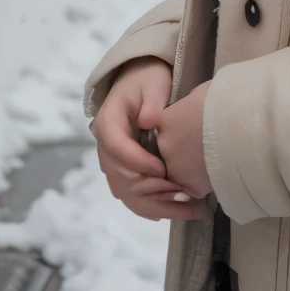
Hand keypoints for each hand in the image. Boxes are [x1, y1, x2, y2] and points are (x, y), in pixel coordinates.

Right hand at [91, 57, 201, 222]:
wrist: (139, 80)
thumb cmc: (148, 79)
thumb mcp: (154, 83)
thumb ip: (152, 101)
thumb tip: (149, 120)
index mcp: (107, 121)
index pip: (116, 147)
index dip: (137, 161)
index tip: (161, 169)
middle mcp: (104, 144)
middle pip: (119, 175)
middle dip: (150, 188)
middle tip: (181, 194)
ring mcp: (111, 158)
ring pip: (124, 190)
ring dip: (153, 203)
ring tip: (184, 208)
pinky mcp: (122, 167)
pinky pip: (129, 192)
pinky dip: (148, 204)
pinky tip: (171, 211)